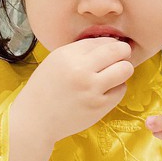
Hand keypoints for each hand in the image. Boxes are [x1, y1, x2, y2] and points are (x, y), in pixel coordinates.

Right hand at [16, 37, 134, 143]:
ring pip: (125, 70)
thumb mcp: (56, 60)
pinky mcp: (99, 107)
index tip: (110, 49)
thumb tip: (111, 43)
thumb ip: (81, 50)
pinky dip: (116, 88)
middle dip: (123, 53)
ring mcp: (92, 89)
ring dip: (123, 70)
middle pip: (119, 51)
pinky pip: (121, 90)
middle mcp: (81, 70)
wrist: (36, 119)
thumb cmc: (45, 87)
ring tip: (113, 74)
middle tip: (120, 58)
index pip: (102, 41)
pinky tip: (104, 90)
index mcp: (68, 55)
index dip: (111, 43)